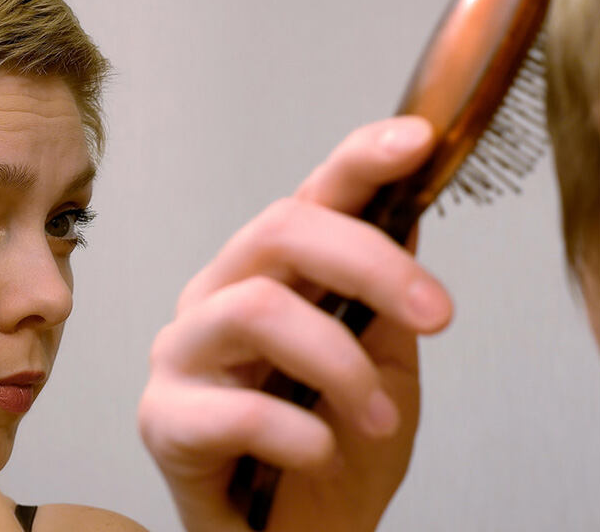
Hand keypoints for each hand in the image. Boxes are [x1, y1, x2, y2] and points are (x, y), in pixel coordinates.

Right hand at [138, 116, 454, 531]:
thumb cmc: (329, 457)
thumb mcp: (383, 366)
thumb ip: (385, 298)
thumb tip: (407, 214)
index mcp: (266, 277)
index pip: (308, 197)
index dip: (358, 158)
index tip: (415, 141)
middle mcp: (214, 299)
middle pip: (279, 231)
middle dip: (371, 263)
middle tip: (436, 315)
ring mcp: (181, 356)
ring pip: (258, 309)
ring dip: (342, 365)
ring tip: (377, 421)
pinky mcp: (163, 420)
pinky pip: (241, 409)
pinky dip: (304, 435)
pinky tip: (320, 455)